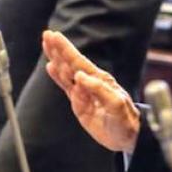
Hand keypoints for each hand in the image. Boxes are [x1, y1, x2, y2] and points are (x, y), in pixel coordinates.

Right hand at [42, 30, 139, 152]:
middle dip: (58, 49)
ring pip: (66, 74)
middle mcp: (90, 83)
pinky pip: (66, 88)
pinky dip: (58, 78)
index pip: (79, 61)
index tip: (55, 36)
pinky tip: (51, 67)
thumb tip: (80, 76)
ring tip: (47, 47)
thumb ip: (99, 90)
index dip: (66, 49)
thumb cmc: (125, 120)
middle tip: (47, 35)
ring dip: (56, 60)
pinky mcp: (78, 104)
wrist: (125, 137)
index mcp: (100, 80)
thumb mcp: (117, 104)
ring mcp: (83, 93)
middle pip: (70, 63)